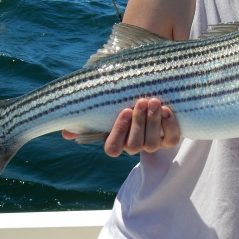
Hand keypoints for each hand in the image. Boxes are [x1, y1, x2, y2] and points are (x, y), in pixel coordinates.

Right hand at [62, 98, 180, 156]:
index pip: (113, 148)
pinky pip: (171, 139)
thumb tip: (67, 133)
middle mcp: (134, 144)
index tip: (123, 110)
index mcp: (116, 139)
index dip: (119, 132)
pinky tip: (166, 110)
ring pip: (152, 144)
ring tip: (153, 101)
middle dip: (138, 123)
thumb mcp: (104, 102)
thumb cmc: (122, 96)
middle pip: (135, 145)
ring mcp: (152, 142)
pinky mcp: (169, 137)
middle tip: (141, 102)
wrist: (149, 90)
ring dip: (153, 122)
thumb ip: (85, 116)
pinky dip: (170, 126)